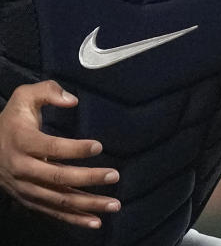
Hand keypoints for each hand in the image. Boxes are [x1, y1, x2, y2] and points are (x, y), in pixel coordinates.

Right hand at [0, 81, 120, 227]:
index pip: (51, 147)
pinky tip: (96, 222)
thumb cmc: (13, 121)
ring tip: (115, 205)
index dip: (74, 148)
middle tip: (115, 175)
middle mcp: (23, 168)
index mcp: (22, 142)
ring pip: (59, 199)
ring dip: (88, 204)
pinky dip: (75, 219)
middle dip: (88, 178)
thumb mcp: (24, 98)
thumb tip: (72, 99)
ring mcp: (26, 188)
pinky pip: (53, 212)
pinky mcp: (30, 200)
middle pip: (58, 177)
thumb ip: (47, 91)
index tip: (99, 146)